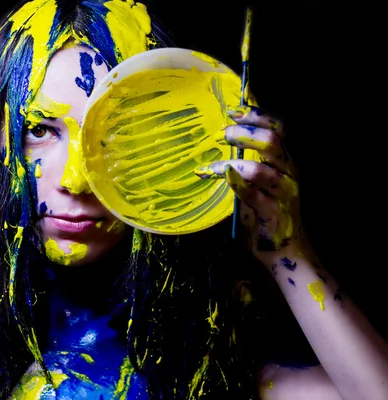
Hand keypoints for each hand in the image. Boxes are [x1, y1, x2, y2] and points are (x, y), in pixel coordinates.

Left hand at [195, 105, 301, 266]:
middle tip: (221, 134)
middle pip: (272, 141)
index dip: (257, 114)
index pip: (279, 128)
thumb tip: (226, 134)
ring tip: (213, 164)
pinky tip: (223, 176)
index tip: (233, 109)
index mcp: (286, 161)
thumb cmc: (266, 211)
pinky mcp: (272, 213)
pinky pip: (254, 195)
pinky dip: (237, 183)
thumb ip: (249, 159)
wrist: (284, 249)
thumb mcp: (259, 180)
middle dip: (244, 132)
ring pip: (261, 169)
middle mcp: (289, 173)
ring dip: (233, 161)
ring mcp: (283, 194)